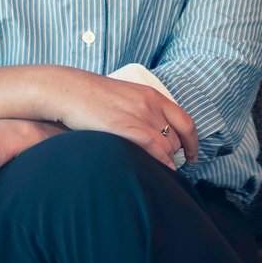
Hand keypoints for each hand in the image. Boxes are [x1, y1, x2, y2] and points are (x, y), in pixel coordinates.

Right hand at [53, 71, 199, 172]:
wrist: (68, 90)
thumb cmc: (91, 97)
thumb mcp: (124, 97)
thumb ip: (140, 110)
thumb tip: (150, 131)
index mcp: (152, 95)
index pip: (185, 121)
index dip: (193, 142)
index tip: (193, 155)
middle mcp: (151, 105)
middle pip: (176, 137)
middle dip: (177, 155)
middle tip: (171, 167)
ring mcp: (140, 116)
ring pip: (167, 146)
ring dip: (168, 162)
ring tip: (161, 172)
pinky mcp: (126, 128)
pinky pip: (155, 150)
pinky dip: (162, 163)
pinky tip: (161, 172)